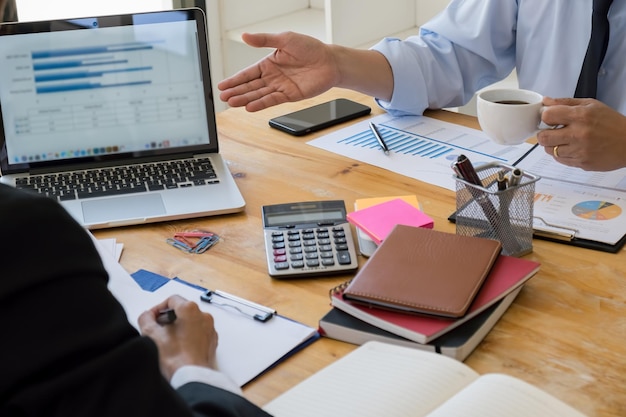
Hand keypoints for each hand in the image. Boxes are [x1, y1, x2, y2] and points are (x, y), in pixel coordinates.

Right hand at [138, 295, 217, 380]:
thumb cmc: (176, 358)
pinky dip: (188, 336)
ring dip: (178, 327)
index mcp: (190, 309)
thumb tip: (147, 316)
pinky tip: (178, 348)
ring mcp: (209, 329)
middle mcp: (203, 316)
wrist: (191, 377)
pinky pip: (198, 333)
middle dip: (168, 318)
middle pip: (182, 310)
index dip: (158, 308)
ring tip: (167, 341)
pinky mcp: (211, 341)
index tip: (152, 318)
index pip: (171, 300)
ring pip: (191, 322)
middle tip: (157, 329)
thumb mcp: (151, 334)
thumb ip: (145, 318)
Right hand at [218, 32, 340, 111]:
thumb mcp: (285, 39)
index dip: (235, 79)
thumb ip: (264, 40)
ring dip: (245, 99)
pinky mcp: (290, 96)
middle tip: (223, 97)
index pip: (247, 73)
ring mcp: (280, 87)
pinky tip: (249, 107)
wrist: (330, 61)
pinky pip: (272, 100)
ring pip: (259, 94)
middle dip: (236, 91)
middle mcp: (272, 77)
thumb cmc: (310, 48)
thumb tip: (245, 36)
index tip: (222, 85)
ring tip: (232, 103)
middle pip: (250, 86)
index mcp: (268, 63)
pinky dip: (261, 104)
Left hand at [537, 97, 625, 170]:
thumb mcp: (591, 105)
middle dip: (544, 133)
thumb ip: (565, 103)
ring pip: (550, 150)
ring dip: (552, 145)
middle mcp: (579, 134)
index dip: (545, 116)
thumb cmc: (612, 123)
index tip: (550, 118)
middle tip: (551, 132)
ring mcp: (580, 151)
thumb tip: (546, 101)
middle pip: (543, 137)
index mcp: (581, 116)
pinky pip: (560, 160)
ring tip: (564, 140)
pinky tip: (571, 148)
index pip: (548, 115)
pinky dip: (562, 154)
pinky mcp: (582, 163)